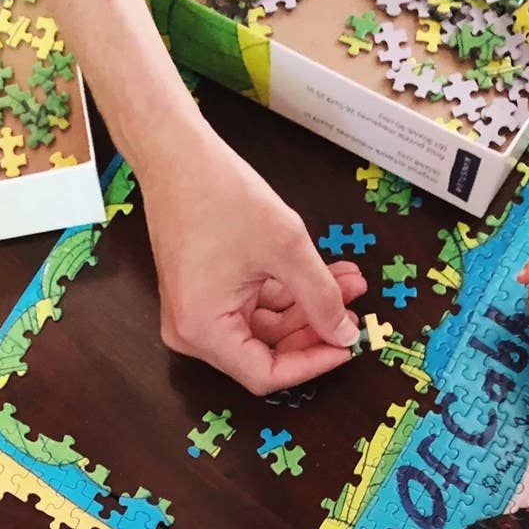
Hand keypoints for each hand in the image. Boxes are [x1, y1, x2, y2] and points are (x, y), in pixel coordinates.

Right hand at [137, 126, 365, 393]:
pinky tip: (322, 274)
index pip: (265, 374)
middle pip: (264, 353)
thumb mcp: (286, 248)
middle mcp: (193, 333)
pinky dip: (286, 295)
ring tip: (347, 281)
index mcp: (203, 331)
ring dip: (306, 308)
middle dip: (313, 330)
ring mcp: (196, 314)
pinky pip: (251, 308)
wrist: (176, 155)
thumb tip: (345, 335)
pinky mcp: (204, 295)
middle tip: (353, 310)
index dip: (311, 364)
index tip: (347, 346)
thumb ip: (320, 297)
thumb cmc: (221, 196)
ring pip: (264, 329)